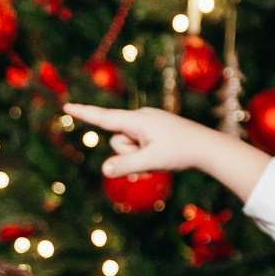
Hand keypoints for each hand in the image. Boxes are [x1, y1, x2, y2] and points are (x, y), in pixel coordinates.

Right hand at [64, 102, 274, 200]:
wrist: (208, 147)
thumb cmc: (181, 152)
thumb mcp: (152, 161)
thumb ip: (126, 166)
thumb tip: (104, 169)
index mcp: (138, 120)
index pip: (104, 118)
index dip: (84, 113)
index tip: (66, 106)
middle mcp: (141, 118)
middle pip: (117, 140)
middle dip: (127, 154)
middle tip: (151, 159)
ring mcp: (148, 124)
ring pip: (128, 145)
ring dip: (137, 157)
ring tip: (160, 157)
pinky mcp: (154, 130)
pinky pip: (138, 145)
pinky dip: (144, 155)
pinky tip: (163, 155)